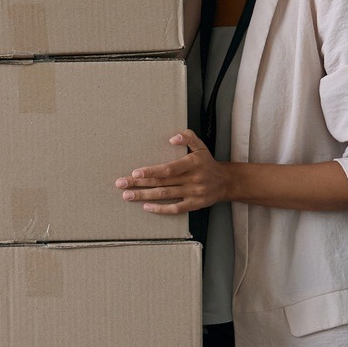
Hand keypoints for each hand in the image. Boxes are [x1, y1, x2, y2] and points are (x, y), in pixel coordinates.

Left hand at [116, 130, 231, 215]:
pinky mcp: (194, 204)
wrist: (226, 182)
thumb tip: (172, 138)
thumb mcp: (201, 146)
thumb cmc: (207, 163)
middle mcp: (193, 178)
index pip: (169, 169)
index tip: (136, 173)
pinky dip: (161, 209)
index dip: (152, 171)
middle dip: (140, 184)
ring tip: (128, 195)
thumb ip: (188, 137)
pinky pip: (175, 208)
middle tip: (121, 184)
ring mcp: (193, 193)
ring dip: (145, 196)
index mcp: (193, 163)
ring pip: (165, 195)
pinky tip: (147, 207)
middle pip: (162, 182)